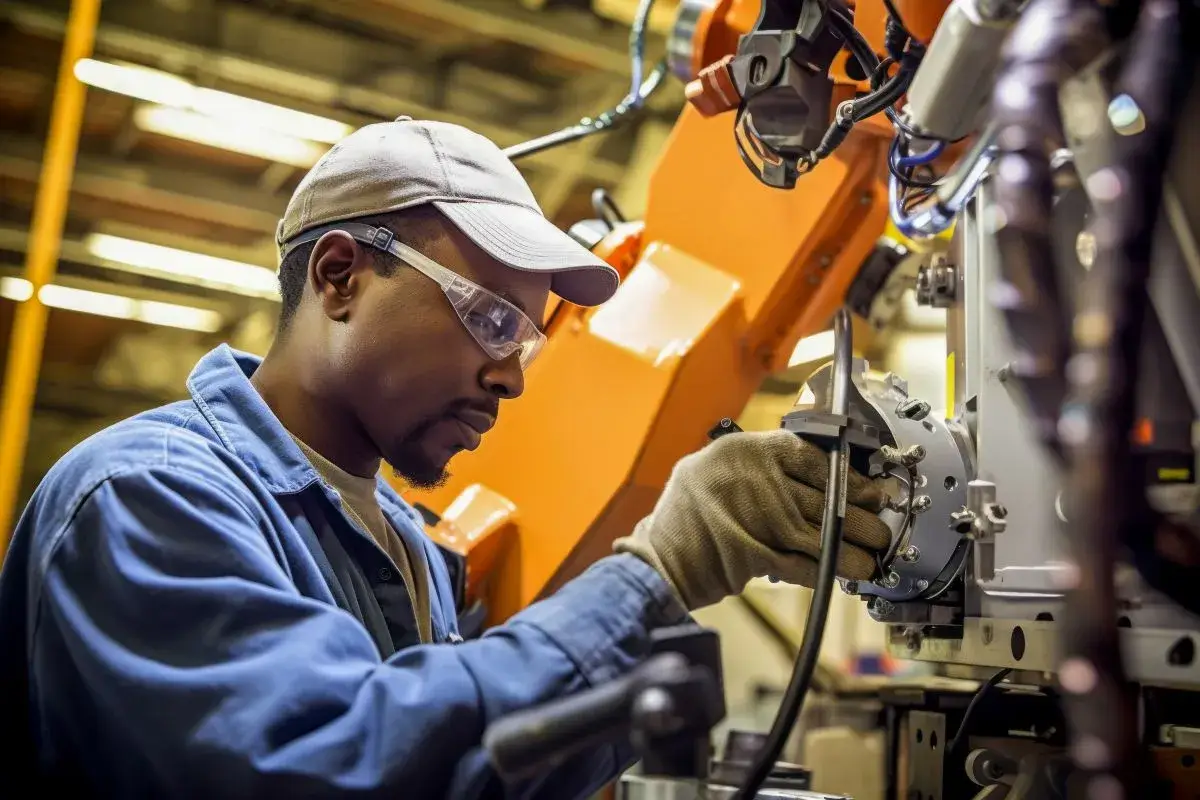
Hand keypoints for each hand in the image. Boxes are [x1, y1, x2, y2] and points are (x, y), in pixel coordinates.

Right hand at [613, 429, 891, 610]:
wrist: (658, 563)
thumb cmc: (682, 520)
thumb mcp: (709, 471)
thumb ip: (753, 470)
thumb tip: (806, 477)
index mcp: (742, 451)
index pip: (808, 454)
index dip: (845, 473)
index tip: (866, 487)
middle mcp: (754, 480)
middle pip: (824, 494)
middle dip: (859, 513)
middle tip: (880, 522)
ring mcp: (759, 517)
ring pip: (824, 530)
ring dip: (855, 546)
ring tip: (874, 554)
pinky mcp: (762, 554)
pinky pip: (809, 562)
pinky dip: (833, 570)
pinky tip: (850, 573)